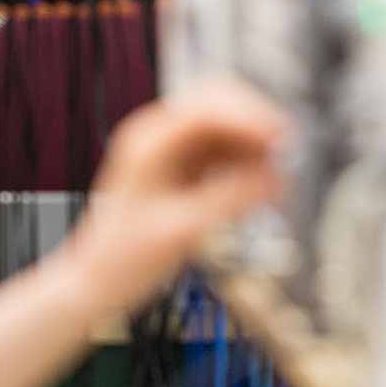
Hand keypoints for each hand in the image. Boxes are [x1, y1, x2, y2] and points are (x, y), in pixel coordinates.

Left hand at [60, 81, 287, 313]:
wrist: (98, 282)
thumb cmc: (124, 259)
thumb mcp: (181, 231)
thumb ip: (229, 200)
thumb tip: (275, 177)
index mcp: (149, 141)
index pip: (207, 108)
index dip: (249, 117)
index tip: (281, 138)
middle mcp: (160, 135)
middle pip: (220, 104)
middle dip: (257, 125)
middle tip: (287, 154)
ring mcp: (173, 148)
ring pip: (228, 126)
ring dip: (255, 146)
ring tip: (278, 180)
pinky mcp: (185, 167)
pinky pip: (226, 150)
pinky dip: (247, 163)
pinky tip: (262, 187)